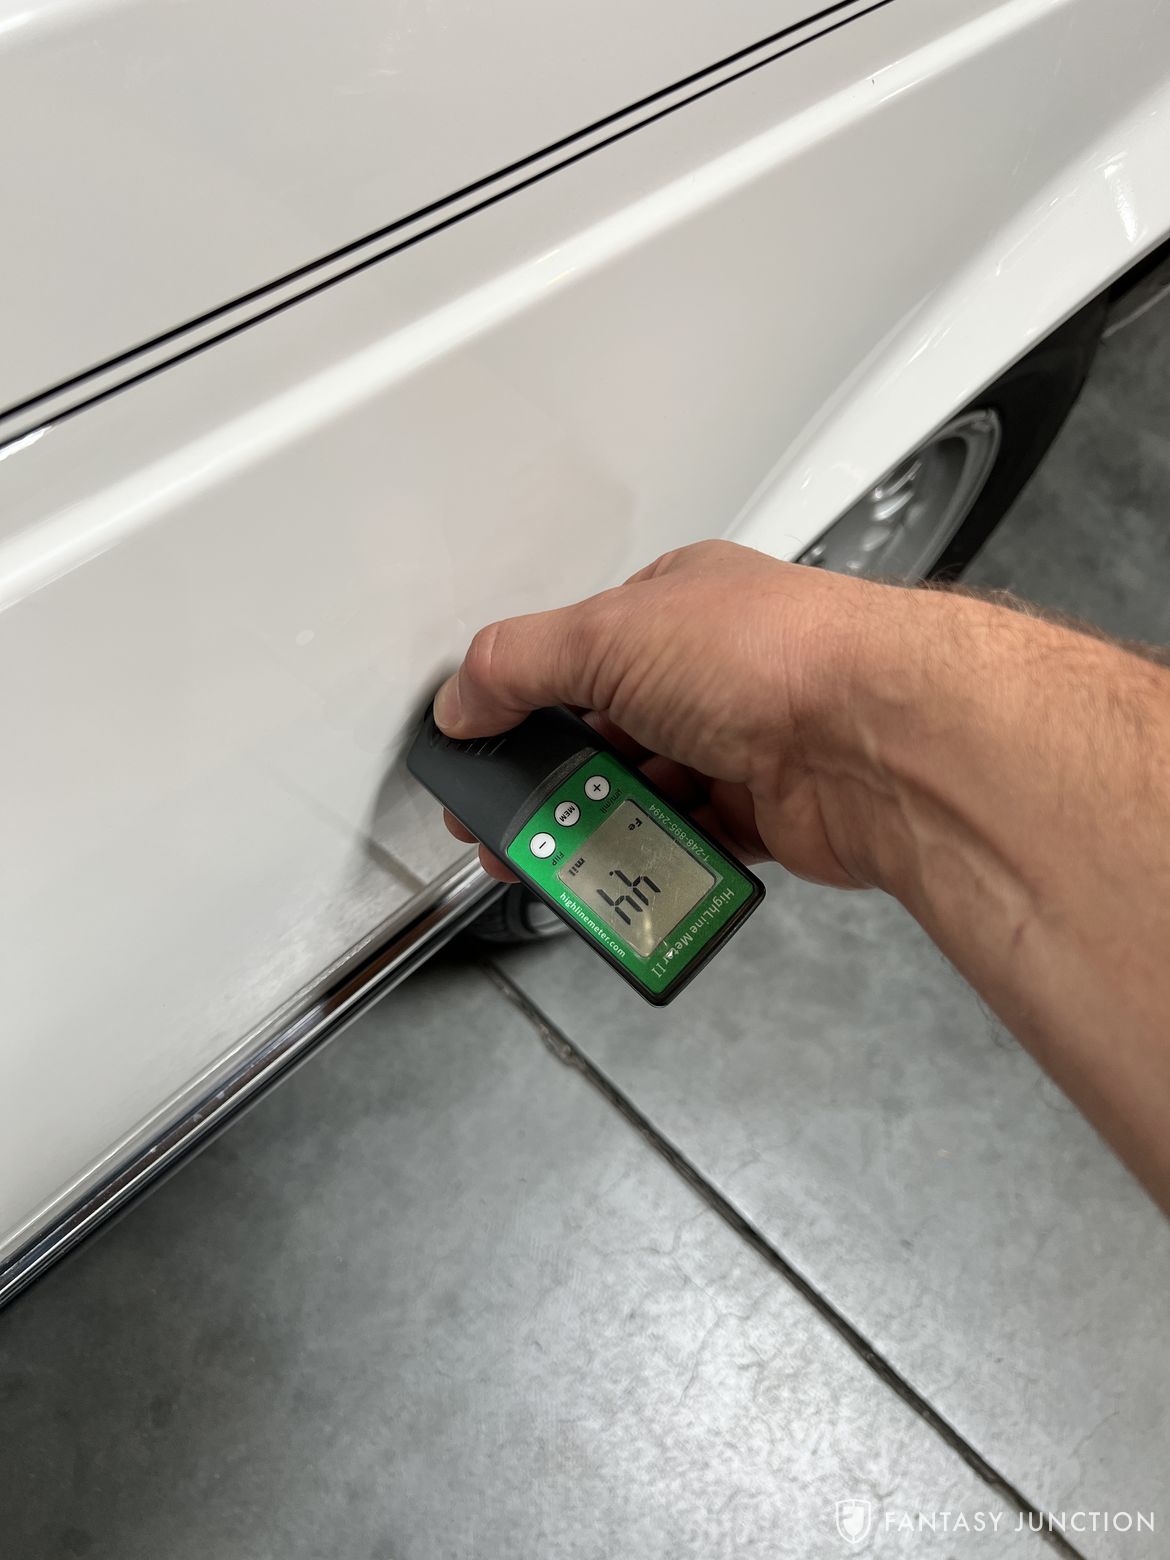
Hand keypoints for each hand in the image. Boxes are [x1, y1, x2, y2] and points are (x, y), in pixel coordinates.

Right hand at [433, 539, 892, 889]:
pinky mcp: (768, 812)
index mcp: (674, 606)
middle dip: (552, 784)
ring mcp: (742, 743)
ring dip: (599, 827)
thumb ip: (518, 665)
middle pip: (604, 734)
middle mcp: (711, 671)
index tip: (481, 754)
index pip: (575, 654)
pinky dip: (657, 860)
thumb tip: (463, 695)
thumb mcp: (610, 637)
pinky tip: (626, 872)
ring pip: (645, 795)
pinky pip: (692, 843)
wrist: (882, 740)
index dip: (520, 705)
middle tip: (505, 826)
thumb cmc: (776, 656)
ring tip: (555, 860)